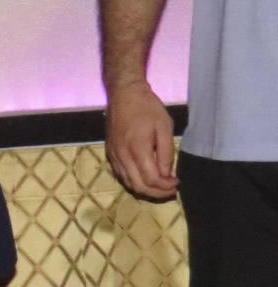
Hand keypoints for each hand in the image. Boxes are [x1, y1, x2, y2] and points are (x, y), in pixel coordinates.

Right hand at [106, 84, 177, 199]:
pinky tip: (144, 178)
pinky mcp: (110, 152)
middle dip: (156, 193)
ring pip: (128, 183)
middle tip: (171, 190)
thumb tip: (167, 174)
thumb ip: (166, 153)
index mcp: (137, 148)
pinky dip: (133, 181)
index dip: (165, 186)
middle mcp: (123, 155)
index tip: (177, 183)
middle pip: (138, 186)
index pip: (151, 179)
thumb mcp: (164, 127)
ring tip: (159, 187)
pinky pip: (120, 174)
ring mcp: (114, 155)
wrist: (124, 94)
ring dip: (145, 190)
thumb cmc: (147, 108)